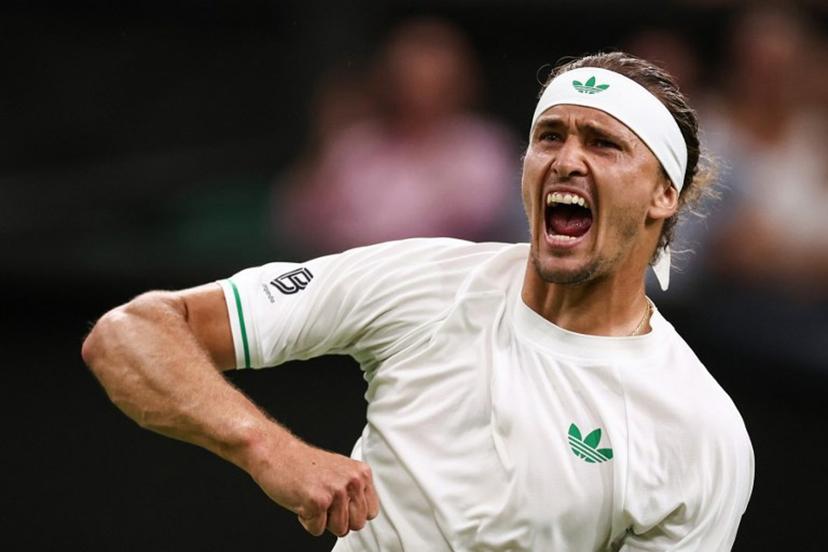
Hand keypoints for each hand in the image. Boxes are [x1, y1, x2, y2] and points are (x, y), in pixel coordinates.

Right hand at [249, 437, 379, 537]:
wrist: (276, 452)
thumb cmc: (304, 464)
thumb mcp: (340, 471)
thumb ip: (355, 490)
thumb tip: (364, 514)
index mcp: (361, 473)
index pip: (370, 512)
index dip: (351, 513)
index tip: (338, 503)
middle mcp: (352, 481)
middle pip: (357, 524)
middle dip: (338, 519)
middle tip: (323, 502)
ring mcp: (336, 491)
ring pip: (339, 530)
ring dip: (322, 521)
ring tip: (312, 499)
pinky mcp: (317, 501)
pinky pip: (317, 530)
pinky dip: (306, 521)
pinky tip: (301, 500)